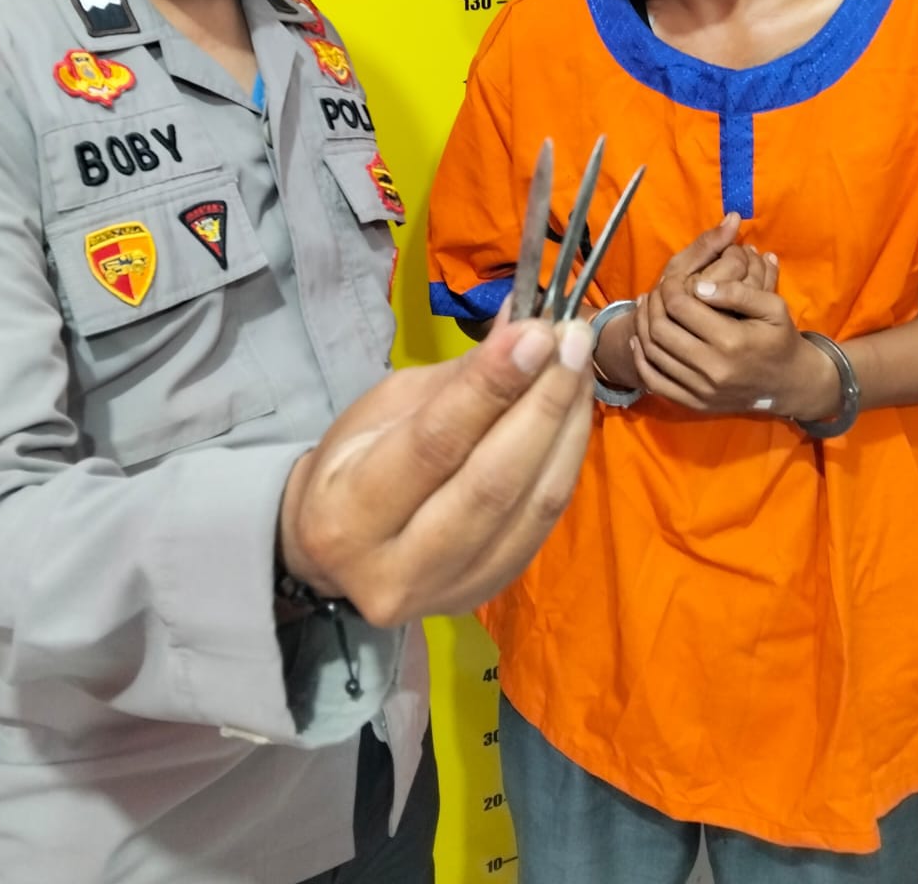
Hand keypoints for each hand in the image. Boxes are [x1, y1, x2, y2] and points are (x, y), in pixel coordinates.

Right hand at [277, 308, 593, 626]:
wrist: (337, 552)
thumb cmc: (353, 464)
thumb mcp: (386, 408)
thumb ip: (460, 377)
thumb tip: (523, 325)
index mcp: (348, 514)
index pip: (434, 444)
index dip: (492, 385)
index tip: (536, 332)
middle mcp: (395, 568)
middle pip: (491, 483)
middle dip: (543, 402)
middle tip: (572, 341)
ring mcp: (448, 592)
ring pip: (530, 507)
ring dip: (567, 428)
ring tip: (580, 367)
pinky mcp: (489, 593)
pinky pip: (544, 524)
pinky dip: (567, 462)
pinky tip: (575, 414)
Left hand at [593, 213, 770, 386]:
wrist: (788, 384)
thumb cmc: (780, 339)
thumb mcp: (773, 307)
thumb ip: (739, 292)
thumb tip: (699, 286)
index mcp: (731, 340)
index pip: (680, 306)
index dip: (670, 287)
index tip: (673, 279)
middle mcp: (712, 368)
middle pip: (660, 329)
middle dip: (653, 304)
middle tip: (656, 291)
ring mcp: (701, 390)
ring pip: (653, 353)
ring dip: (642, 325)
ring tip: (647, 307)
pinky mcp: (694, 403)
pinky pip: (655, 381)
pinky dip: (641, 358)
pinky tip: (640, 339)